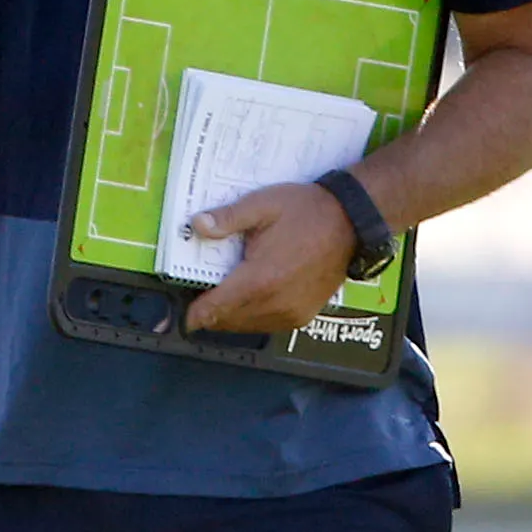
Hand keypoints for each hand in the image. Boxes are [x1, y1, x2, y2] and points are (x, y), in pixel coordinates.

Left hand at [184, 181, 358, 334]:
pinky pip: (267, 325)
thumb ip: (227, 218)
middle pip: (227, 321)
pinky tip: (248, 298)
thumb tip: (197, 225)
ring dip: (229, 316)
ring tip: (220, 296)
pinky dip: (251, 317)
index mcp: (259, 280)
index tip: (178, 316)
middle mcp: (274, 305)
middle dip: (209, 312)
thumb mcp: (262, 205)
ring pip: (246, 326)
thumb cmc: (305, 211)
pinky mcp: (303, 317)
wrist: (352, 222)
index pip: (215, 308)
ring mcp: (291, 314)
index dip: (193, 314)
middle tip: (198, 297)